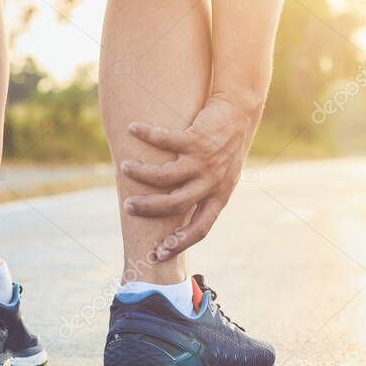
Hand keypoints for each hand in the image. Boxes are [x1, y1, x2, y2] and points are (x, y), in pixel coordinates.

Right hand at [121, 95, 258, 260]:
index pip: (201, 228)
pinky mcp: (197, 139)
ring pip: (165, 177)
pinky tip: (134, 129)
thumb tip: (179, 212)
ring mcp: (205, 161)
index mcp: (220, 196)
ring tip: (126, 168)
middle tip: (128, 206)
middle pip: (176, 204)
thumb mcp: (224, 176)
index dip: (180, 243)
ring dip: (141, 173)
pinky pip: (165, 140)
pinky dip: (147, 134)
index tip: (159, 253)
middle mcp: (213, 182)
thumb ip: (206, 194)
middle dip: (149, 209)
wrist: (240, 112)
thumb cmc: (227, 146)